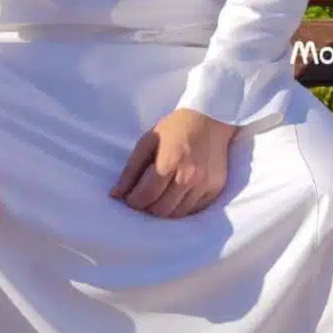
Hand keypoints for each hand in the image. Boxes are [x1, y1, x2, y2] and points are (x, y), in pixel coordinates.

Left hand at [111, 109, 237, 218]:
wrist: (211, 119)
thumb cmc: (175, 128)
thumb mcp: (148, 141)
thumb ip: (131, 170)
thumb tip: (116, 195)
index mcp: (169, 162)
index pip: (146, 196)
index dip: (133, 201)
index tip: (131, 196)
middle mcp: (189, 176)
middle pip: (161, 210)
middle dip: (148, 207)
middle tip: (146, 197)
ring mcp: (204, 184)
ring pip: (178, 214)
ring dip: (165, 209)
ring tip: (161, 196)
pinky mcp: (215, 188)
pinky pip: (194, 210)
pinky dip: (183, 207)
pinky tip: (177, 195)